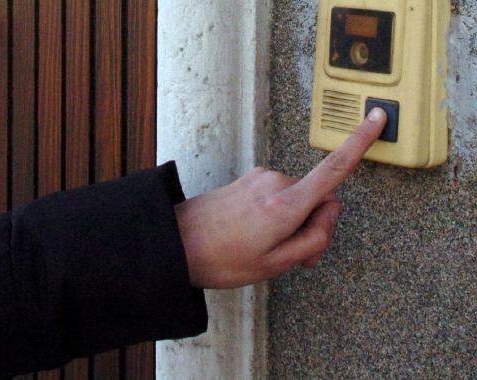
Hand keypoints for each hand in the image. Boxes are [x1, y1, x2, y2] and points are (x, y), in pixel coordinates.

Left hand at [176, 108, 387, 288]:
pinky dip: (278, 214)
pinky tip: (257, 235)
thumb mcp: (274, 264)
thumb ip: (311, 239)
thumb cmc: (222, 258)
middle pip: (318, 197)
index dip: (359, 143)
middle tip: (295, 256)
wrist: (176, 244)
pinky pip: (278, 195)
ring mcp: (259, 178)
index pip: (333, 168)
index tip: (377, 119)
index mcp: (286, 204)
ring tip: (268, 248)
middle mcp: (275, 182)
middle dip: (314, 225)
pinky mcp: (249, 180)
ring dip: (293, 222)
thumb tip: (326, 215)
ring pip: (297, 198)